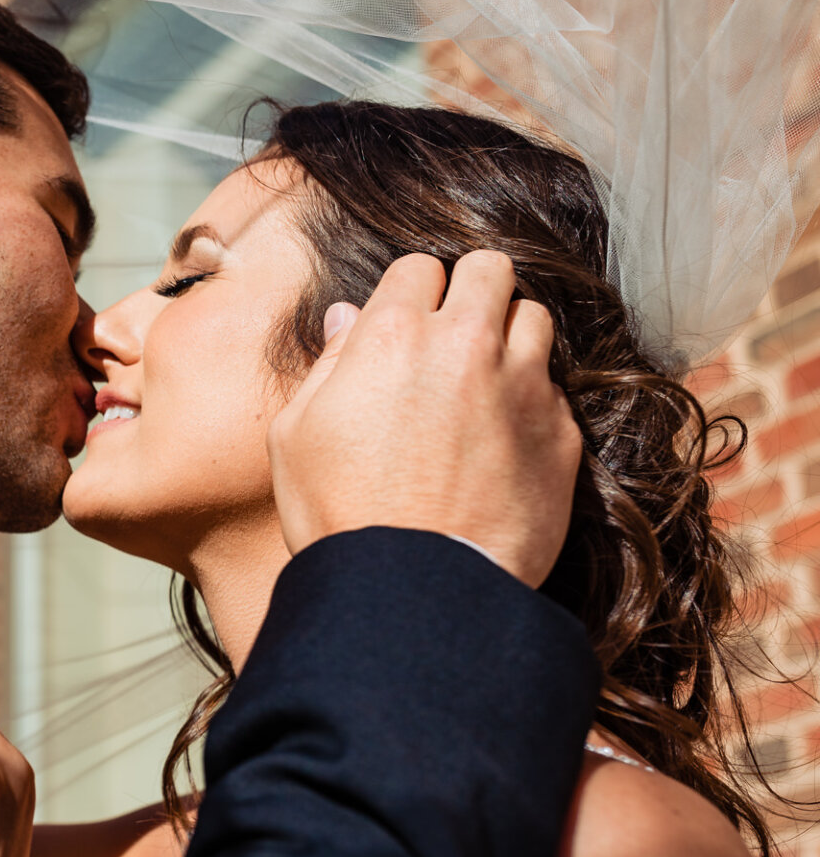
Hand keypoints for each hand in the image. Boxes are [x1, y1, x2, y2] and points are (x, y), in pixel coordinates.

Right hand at [268, 250, 581, 586]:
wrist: (414, 588)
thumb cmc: (341, 516)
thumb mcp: (296, 437)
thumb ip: (326, 365)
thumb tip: (348, 319)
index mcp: (392, 337)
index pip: (418, 268)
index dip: (409, 295)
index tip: (405, 326)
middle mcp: (464, 346)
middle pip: (490, 269)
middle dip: (471, 290)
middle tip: (454, 333)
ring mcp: (521, 386)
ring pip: (535, 318)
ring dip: (510, 337)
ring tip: (485, 379)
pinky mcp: (561, 432)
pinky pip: (555, 390)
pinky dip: (532, 402)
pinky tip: (502, 439)